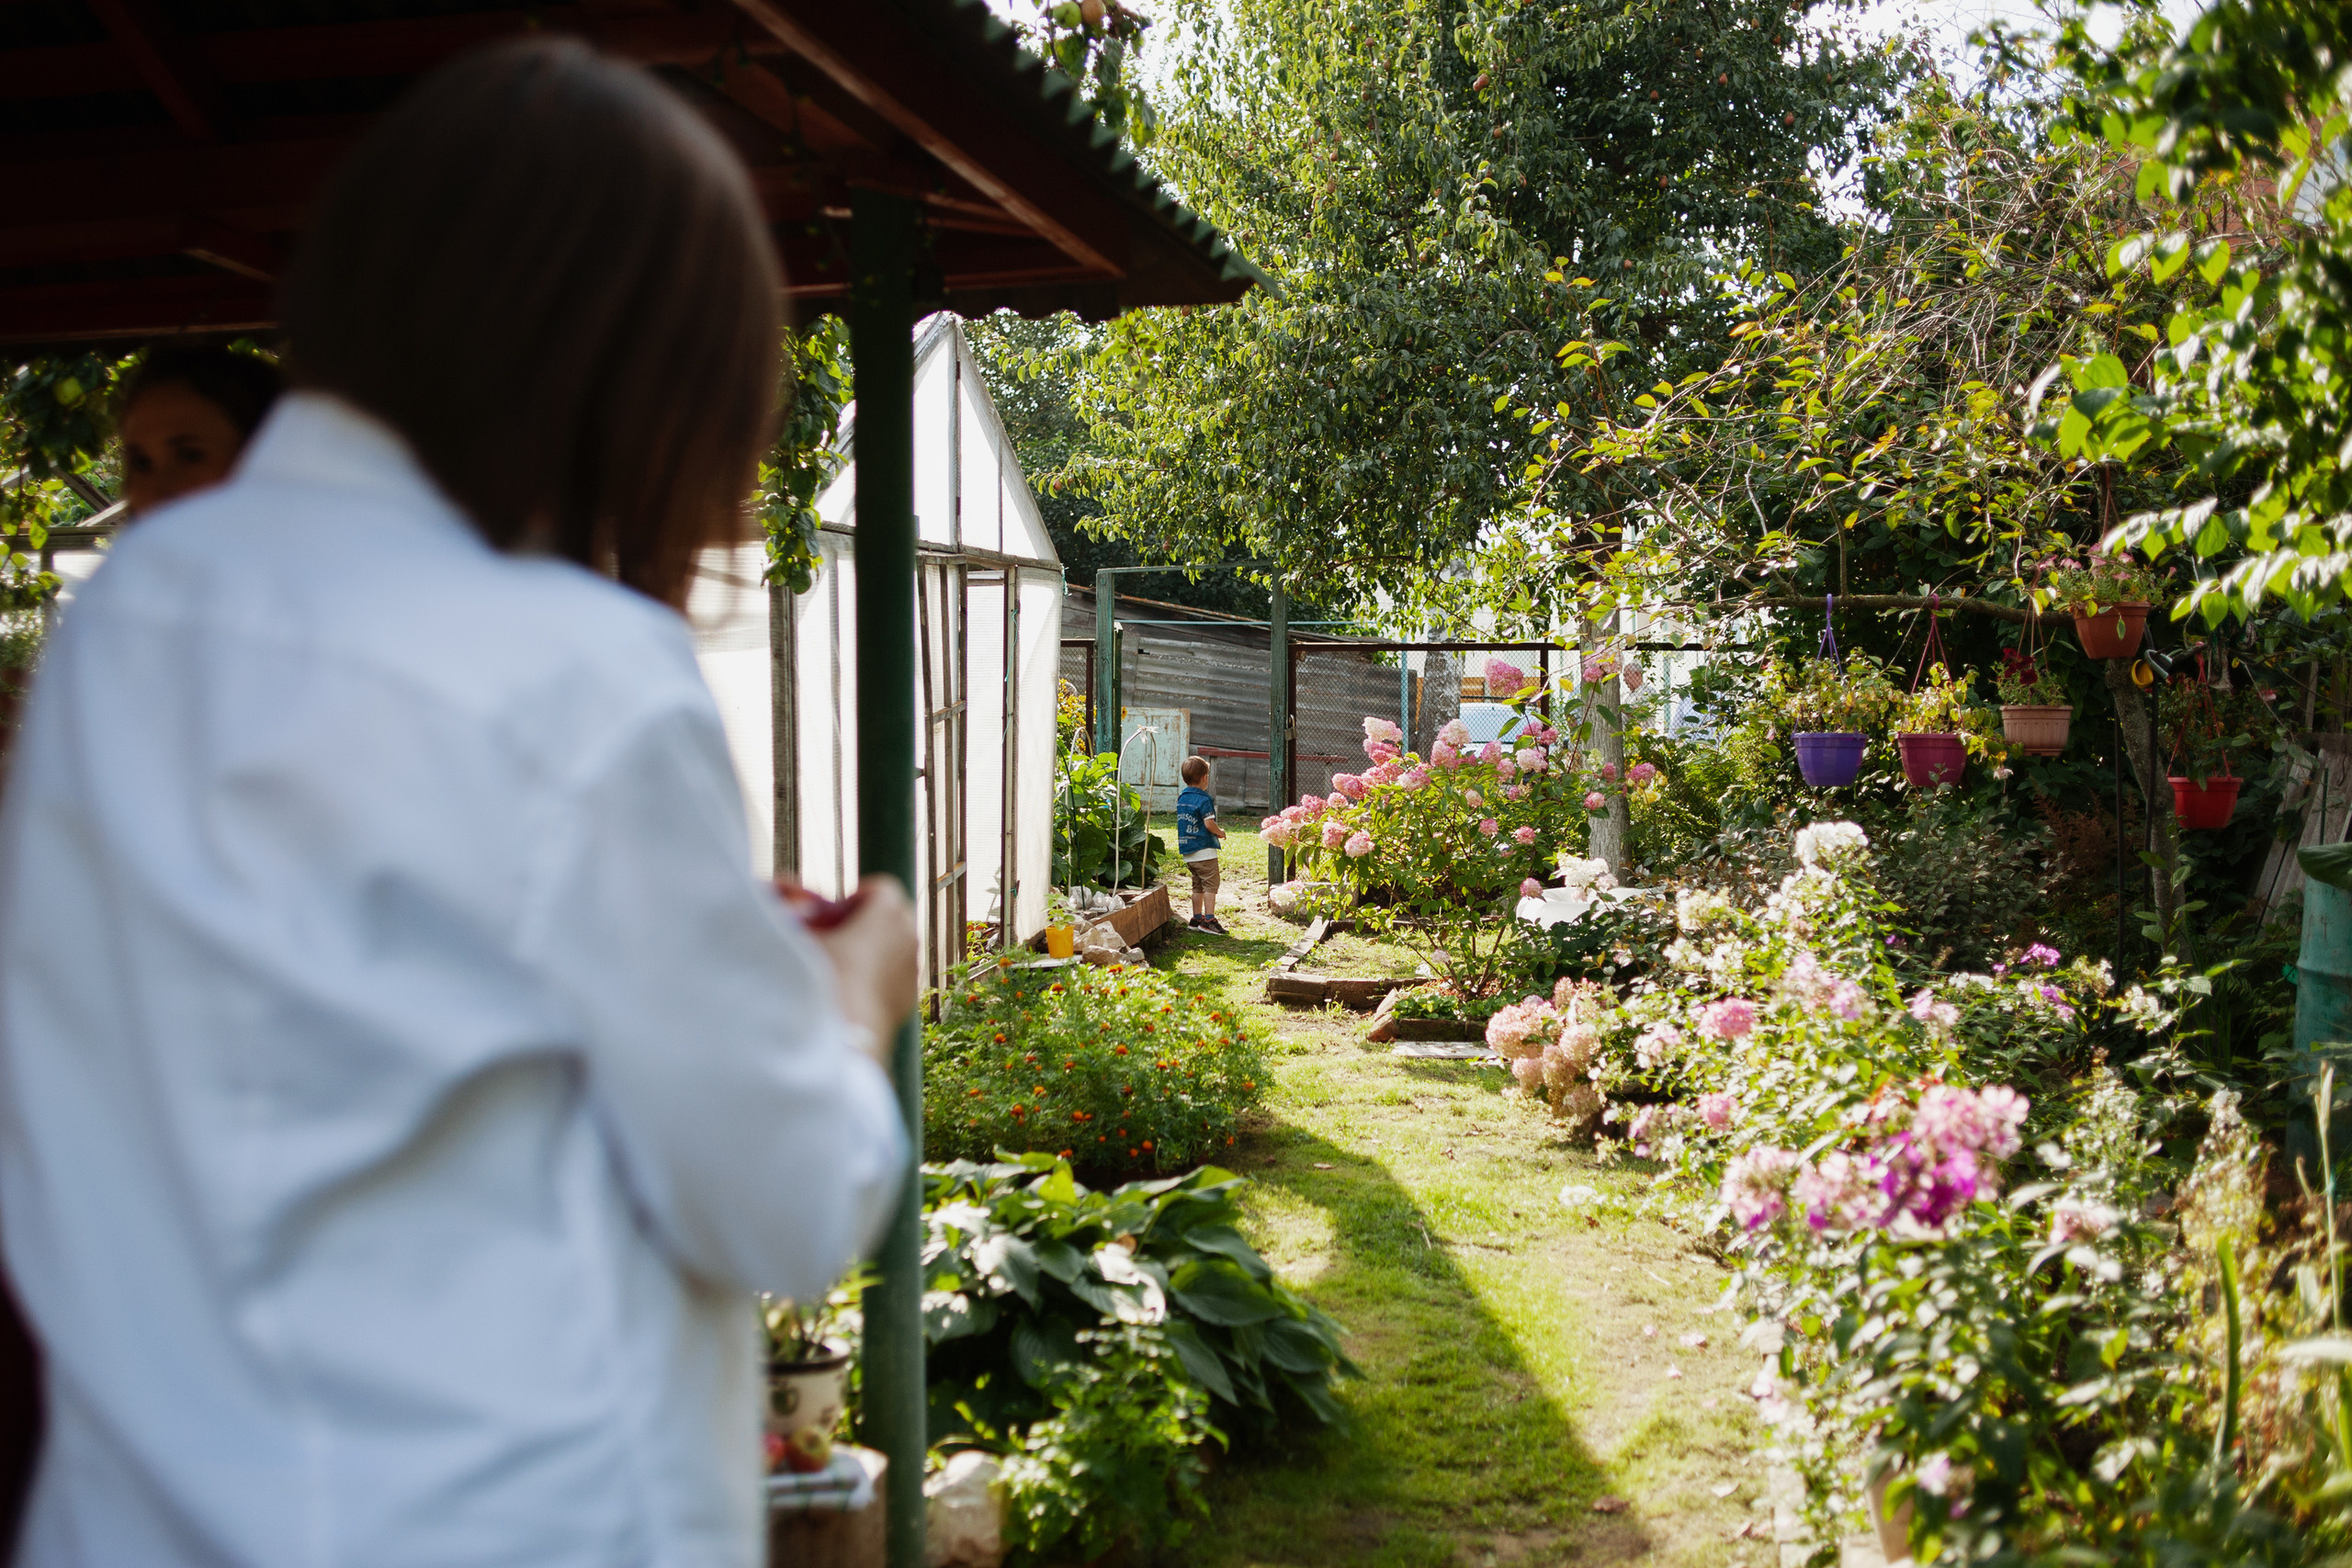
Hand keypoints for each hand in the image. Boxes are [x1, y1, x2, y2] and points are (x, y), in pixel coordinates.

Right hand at [805, 876, 918, 1066]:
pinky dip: (881, 974)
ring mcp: (913, 966)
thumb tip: (795, 910)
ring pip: (897, 945)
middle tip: (838, 933)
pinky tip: (852, 989)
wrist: (844, 1033)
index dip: (855, 897)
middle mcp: (909, 933)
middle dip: (868, 920)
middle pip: (894, 914)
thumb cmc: (818, 977)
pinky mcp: (911, 994)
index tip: (833, 912)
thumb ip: (800, 917)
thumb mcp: (800, 938)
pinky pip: (897, 973)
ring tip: (842, 963)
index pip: (880, 888)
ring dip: (874, 948)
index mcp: (888, 910)